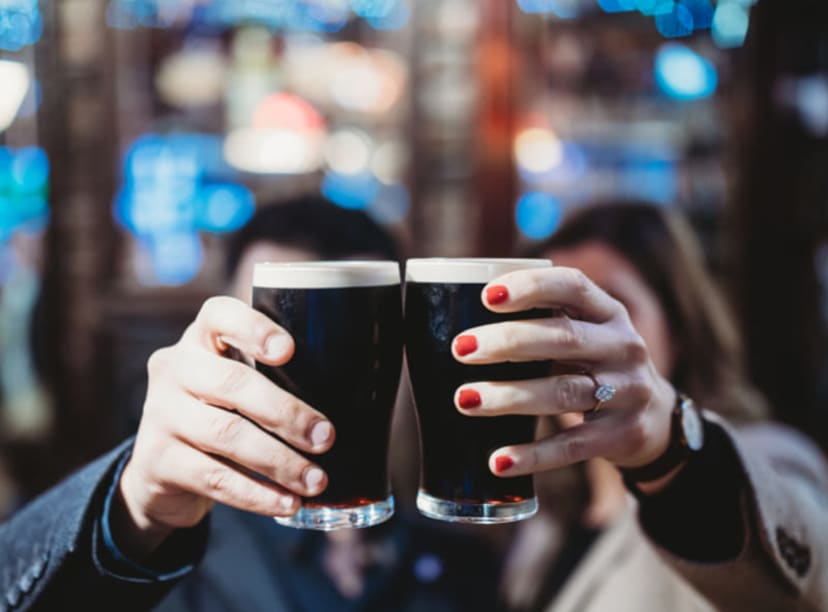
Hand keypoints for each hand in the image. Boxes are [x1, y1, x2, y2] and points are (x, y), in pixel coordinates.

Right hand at [114, 297, 334, 557]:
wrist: (160, 469)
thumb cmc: (222, 411)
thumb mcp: (237, 382)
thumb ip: (277, 376)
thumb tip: (357, 396)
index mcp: (200, 339)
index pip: (219, 315)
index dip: (254, 329)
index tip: (289, 351)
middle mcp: (175, 368)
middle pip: (231, 383)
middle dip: (286, 413)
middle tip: (326, 437)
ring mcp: (160, 414)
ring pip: (225, 434)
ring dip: (278, 461)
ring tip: (316, 480)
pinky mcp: (157, 461)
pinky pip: (214, 478)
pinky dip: (256, 494)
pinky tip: (287, 503)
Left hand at [451, 268, 675, 477]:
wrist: (654, 419)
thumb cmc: (593, 365)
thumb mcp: (583, 333)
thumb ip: (540, 322)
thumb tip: (451, 314)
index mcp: (607, 312)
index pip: (573, 286)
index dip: (531, 287)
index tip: (486, 295)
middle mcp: (623, 346)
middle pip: (564, 339)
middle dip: (508, 342)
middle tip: (461, 348)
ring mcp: (628, 392)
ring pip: (563, 392)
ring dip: (510, 397)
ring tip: (465, 399)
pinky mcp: (622, 435)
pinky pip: (572, 446)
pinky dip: (533, 455)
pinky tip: (498, 461)